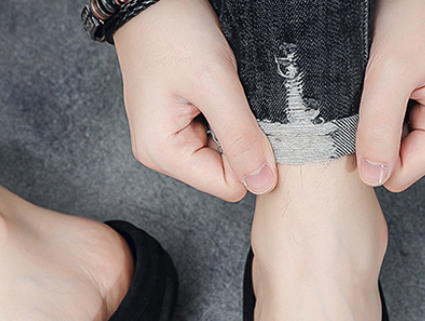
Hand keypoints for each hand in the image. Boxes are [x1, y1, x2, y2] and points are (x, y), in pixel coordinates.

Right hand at [113, 0, 276, 200]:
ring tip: (219, 89)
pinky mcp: (175, 125)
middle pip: (224, 173)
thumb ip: (241, 138)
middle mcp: (160, 154)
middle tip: (232, 99)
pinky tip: (214, 90)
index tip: (248, 117)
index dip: (249, 156)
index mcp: (163, 153)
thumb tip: (264, 183)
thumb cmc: (172, 31)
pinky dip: (224, 115)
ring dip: (232, 124)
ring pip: (222, 154)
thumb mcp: (216, 84)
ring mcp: (166, 140)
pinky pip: (214, 135)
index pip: (227, 186)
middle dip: (239, 139)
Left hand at [356, 0, 424, 191]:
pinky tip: (386, 88)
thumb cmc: (417, 13)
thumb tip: (373, 177)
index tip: (368, 114)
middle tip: (376, 95)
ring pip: (392, 151)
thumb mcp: (390, 72)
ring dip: (377, 124)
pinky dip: (380, 115)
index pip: (399, 176)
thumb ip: (379, 129)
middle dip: (376, 137)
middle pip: (396, 166)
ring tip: (383, 87)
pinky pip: (393, 134)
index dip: (373, 152)